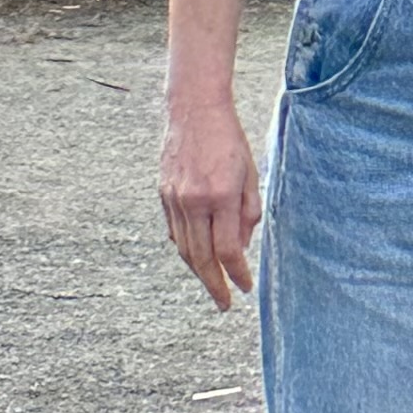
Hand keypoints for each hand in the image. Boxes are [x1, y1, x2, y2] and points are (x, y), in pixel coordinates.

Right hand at [162, 90, 263, 308]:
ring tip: (212, 286)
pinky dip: (186, 250)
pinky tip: (197, 258)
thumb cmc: (229, 139)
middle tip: (224, 303)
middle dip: (214, 284)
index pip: (228, 249)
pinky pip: (175, 232)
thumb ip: (249, 213)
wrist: (193, 109)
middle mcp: (194, 201)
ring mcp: (174, 199)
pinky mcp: (163, 194)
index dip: (237, 274)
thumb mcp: (250, 174)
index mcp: (220, 195)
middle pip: (202, 257)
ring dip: (198, 272)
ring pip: (184, 248)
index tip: (246, 287)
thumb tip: (241, 248)